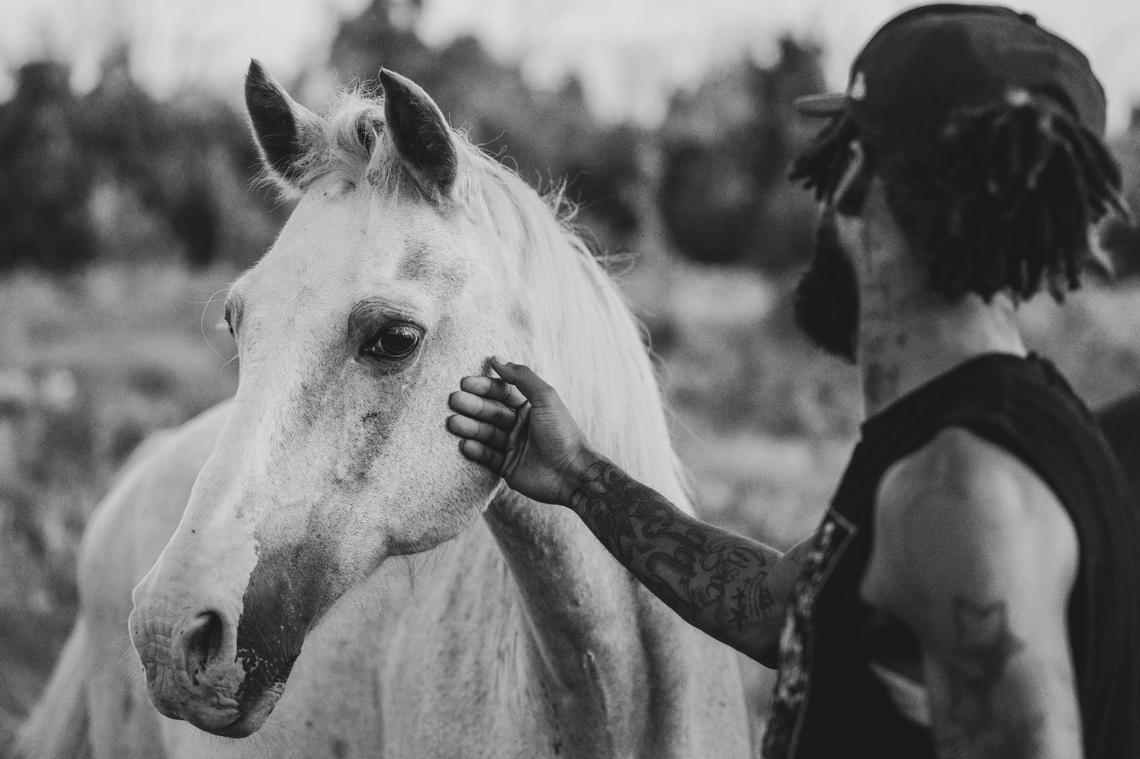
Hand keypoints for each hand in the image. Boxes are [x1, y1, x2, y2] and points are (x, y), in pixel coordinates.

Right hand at [448, 357, 592, 503]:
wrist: (573, 474)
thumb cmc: (562, 433)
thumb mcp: (545, 397)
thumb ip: (521, 377)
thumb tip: (496, 358)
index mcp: (529, 407)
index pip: (501, 393)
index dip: (484, 387)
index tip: (465, 383)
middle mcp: (520, 425)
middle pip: (490, 412)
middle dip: (473, 406)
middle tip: (454, 400)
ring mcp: (513, 447)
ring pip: (486, 433)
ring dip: (469, 427)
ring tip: (453, 422)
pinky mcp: (507, 468)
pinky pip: (487, 456)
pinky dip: (476, 450)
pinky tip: (465, 444)